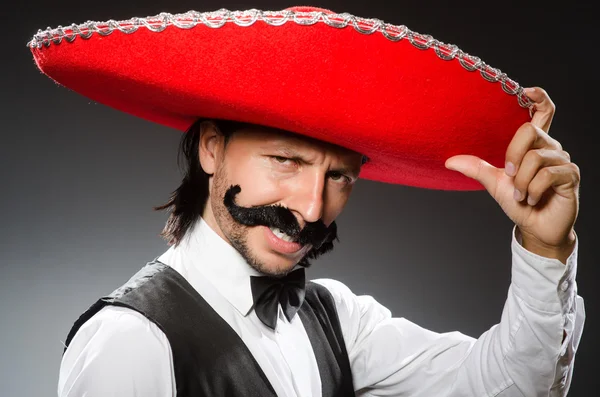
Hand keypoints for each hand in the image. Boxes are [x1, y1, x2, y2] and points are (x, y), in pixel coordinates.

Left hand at [445, 87, 579, 260]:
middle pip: (529, 131)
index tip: (525, 90)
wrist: (535, 228)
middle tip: (508, 176)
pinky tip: (531, 199)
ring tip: (521, 195)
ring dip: (521, 181)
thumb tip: (449, 161)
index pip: (542, 112)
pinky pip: (546, 174)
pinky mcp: (570, 175)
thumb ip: (476, 168)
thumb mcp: (494, 182)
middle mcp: (551, 147)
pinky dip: (532, 190)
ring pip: (534, 157)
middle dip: (512, 156)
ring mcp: (563, 160)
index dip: (538, 97)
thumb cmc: (518, 202)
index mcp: (534, 144)